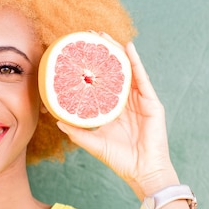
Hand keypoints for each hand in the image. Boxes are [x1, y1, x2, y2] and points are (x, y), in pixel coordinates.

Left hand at [57, 41, 178, 199]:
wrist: (143, 173)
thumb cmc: (120, 160)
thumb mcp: (94, 143)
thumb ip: (76, 132)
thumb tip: (56, 120)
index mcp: (113, 109)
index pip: (100, 83)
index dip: (91, 68)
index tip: (78, 53)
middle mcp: (126, 101)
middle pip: (113, 71)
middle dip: (103, 53)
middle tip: (90, 35)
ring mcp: (140, 100)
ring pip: (127, 70)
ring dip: (117, 52)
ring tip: (105, 36)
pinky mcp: (152, 103)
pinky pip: (142, 78)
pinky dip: (135, 62)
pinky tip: (128, 48)